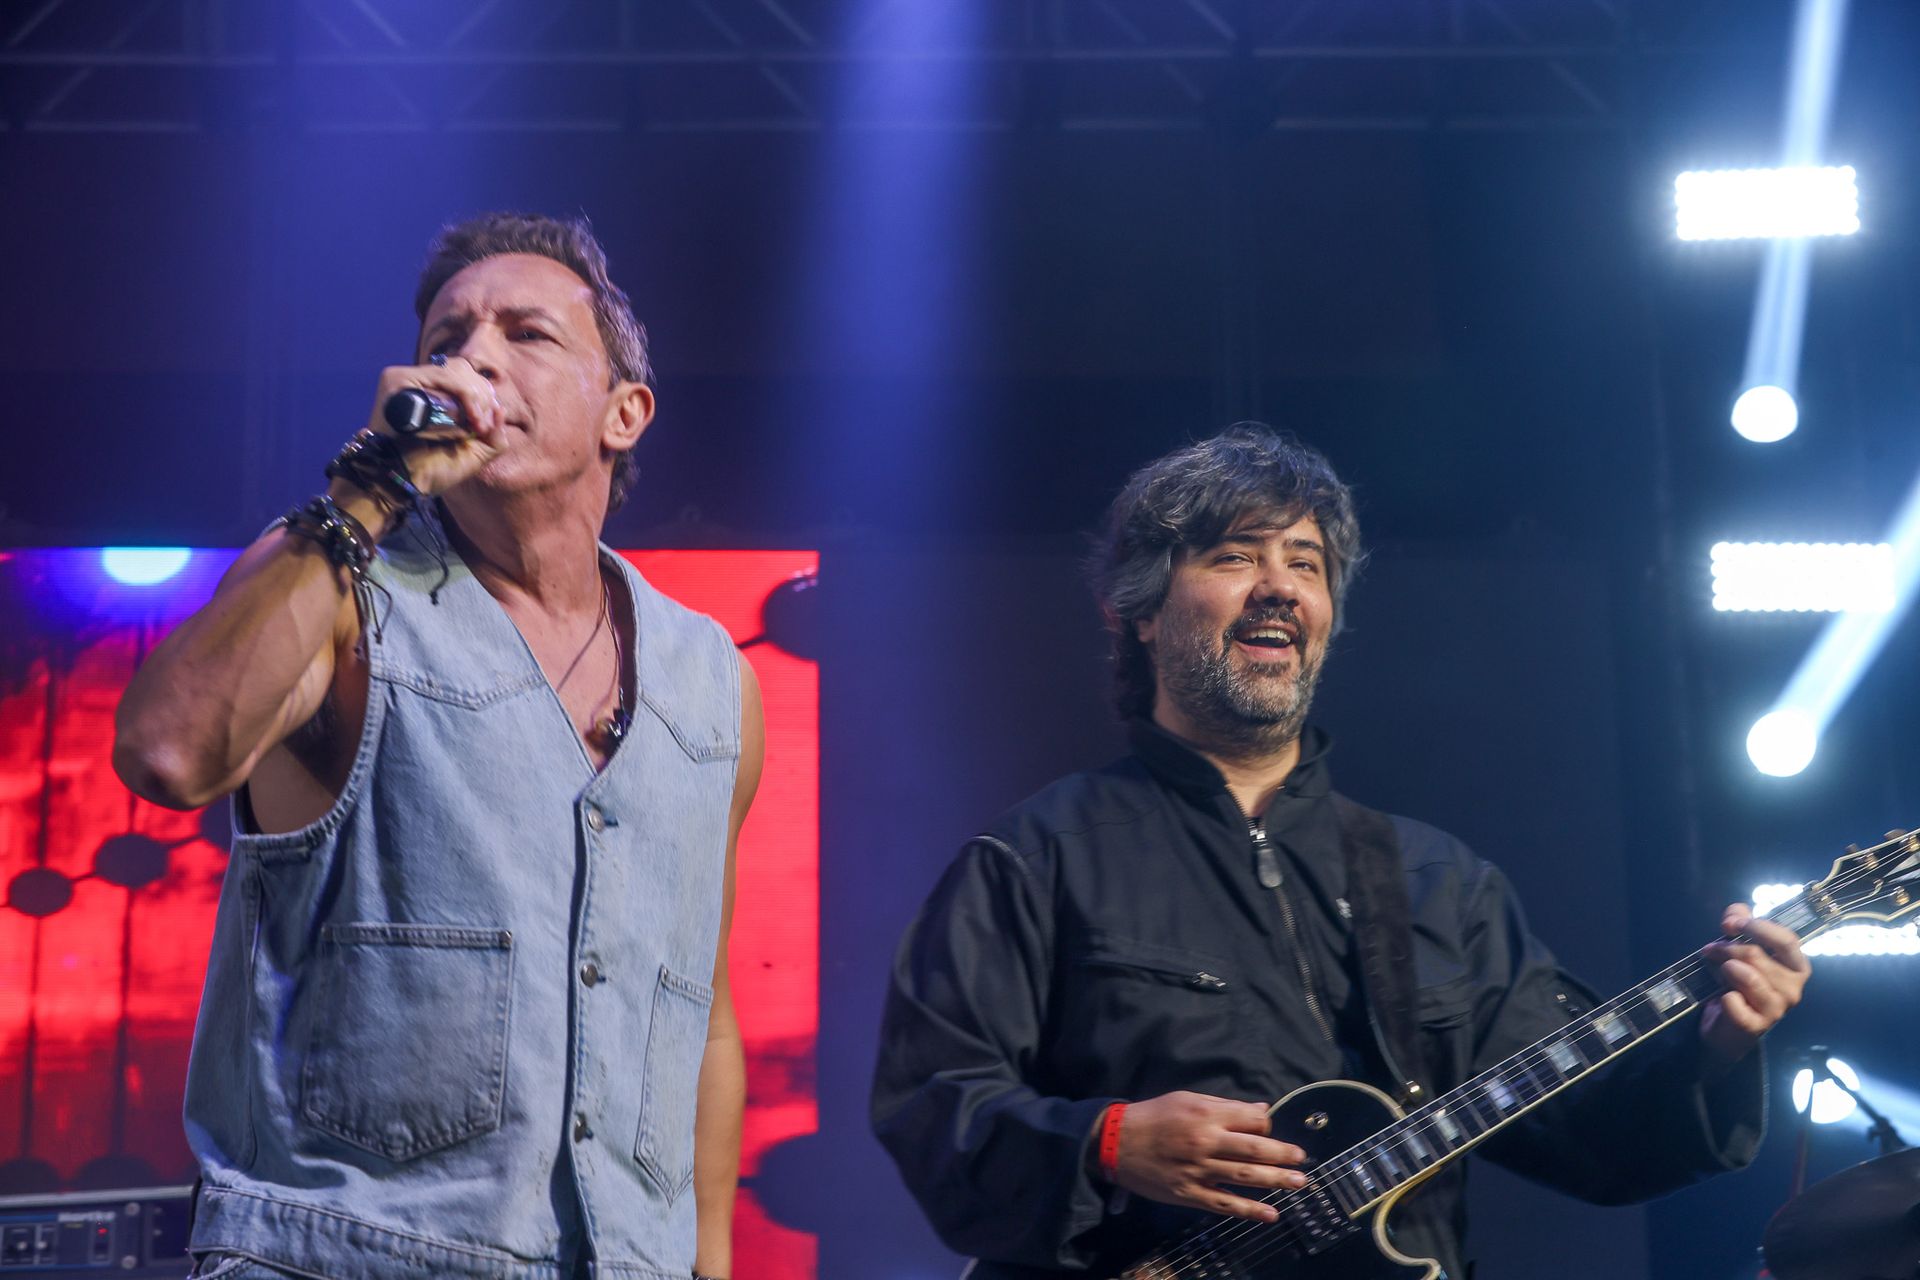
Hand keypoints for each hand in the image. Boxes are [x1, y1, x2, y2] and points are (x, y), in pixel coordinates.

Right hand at [361, 355, 507, 496]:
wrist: (407, 481)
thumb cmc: (435, 470)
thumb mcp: (475, 455)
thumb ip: (495, 436)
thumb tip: (501, 409)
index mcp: (437, 396)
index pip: (467, 376)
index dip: (483, 396)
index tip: (484, 426)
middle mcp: (422, 385)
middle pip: (463, 368)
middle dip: (482, 396)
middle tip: (480, 426)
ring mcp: (409, 381)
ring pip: (455, 371)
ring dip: (475, 397)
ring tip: (475, 425)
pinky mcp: (399, 381)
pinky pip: (442, 375)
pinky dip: (463, 393)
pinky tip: (468, 417)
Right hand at [1108, 1091, 1308, 1222]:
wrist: (1116, 1142)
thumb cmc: (1153, 1116)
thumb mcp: (1186, 1099)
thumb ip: (1224, 1105)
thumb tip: (1261, 1110)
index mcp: (1206, 1114)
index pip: (1250, 1120)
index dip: (1266, 1126)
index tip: (1273, 1132)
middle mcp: (1206, 1141)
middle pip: (1254, 1149)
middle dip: (1282, 1154)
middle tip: (1302, 1159)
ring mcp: (1199, 1170)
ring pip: (1245, 1177)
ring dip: (1276, 1180)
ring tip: (1299, 1183)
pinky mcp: (1190, 1193)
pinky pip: (1224, 1204)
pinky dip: (1249, 1210)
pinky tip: (1270, 1214)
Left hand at [1698, 903, 1810, 1067]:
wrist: (1724, 1026)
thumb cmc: (1736, 983)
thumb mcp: (1738, 949)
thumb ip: (1739, 923)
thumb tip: (1736, 911)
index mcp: (1796, 966)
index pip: (1787, 940)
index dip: (1757, 926)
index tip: (1730, 924)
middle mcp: (1793, 988)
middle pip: (1760, 956)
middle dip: (1730, 948)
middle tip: (1711, 949)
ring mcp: (1777, 1009)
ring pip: (1750, 977)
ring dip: (1726, 968)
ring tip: (1717, 970)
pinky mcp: (1757, 1026)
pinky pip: (1736, 1003)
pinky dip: (1726, 997)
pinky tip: (1723, 997)